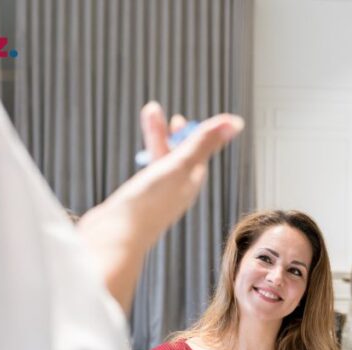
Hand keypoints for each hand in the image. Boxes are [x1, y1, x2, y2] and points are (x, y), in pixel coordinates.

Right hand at [77, 102, 243, 310]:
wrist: (116, 238)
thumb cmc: (148, 204)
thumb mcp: (180, 165)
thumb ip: (205, 143)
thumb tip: (236, 122)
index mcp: (189, 185)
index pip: (196, 155)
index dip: (191, 135)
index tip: (179, 119)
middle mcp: (175, 194)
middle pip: (176, 158)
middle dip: (166, 134)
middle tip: (152, 110)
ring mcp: (155, 201)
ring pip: (160, 166)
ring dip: (155, 141)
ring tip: (145, 120)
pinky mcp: (136, 206)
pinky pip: (145, 179)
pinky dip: (145, 162)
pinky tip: (138, 162)